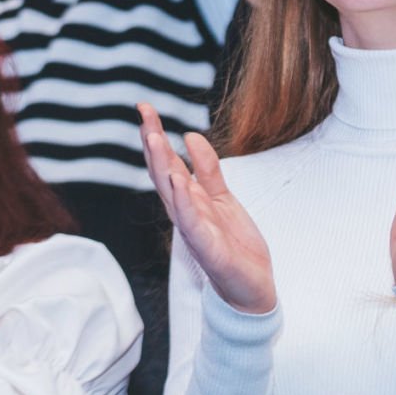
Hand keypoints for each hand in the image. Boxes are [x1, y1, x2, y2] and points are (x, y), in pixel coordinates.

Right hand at [138, 103, 275, 312]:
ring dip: (162, 166)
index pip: (165, 163)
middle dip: (153, 142)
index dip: (154, 134)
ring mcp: (194, 230)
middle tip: (144, 113)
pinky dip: (184, 203)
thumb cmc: (233, 245)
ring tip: (154, 138)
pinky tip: (179, 182)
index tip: (144, 107)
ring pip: (172, 194)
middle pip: (162, 173)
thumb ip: (207, 169)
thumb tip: (190, 136)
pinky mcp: (209, 249)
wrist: (251, 288)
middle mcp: (184, 213)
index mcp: (187, 200)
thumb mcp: (222, 198)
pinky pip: (193, 223)